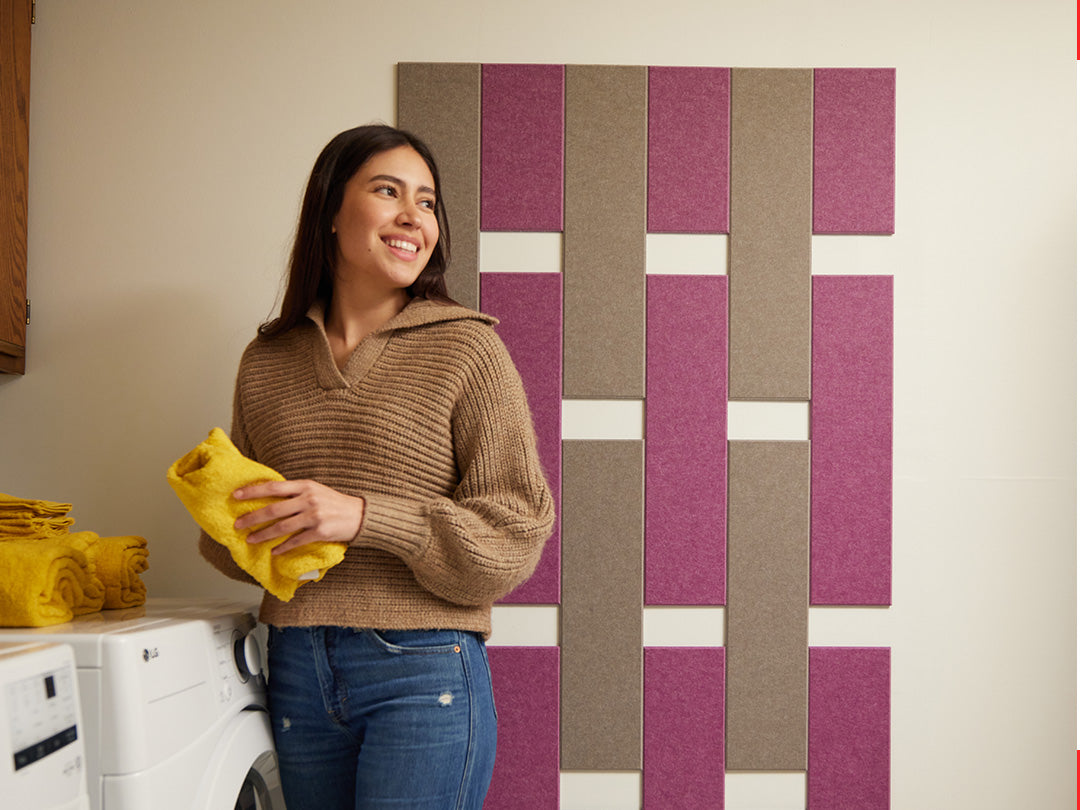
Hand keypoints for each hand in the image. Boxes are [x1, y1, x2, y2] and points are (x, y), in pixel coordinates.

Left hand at [233, 479, 363, 554]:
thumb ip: (296, 493)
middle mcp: (308, 499)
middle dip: (252, 518)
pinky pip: (296, 541)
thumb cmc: (336, 503)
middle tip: (238, 524)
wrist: (361, 514)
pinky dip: (283, 547)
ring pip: (282, 527)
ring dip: (263, 534)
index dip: (253, 491)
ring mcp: (314, 516)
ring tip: (251, 539)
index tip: (236, 495)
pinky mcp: (320, 531)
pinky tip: (274, 551)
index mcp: (305, 486)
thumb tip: (270, 498)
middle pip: (273, 509)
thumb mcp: (316, 490)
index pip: (273, 487)